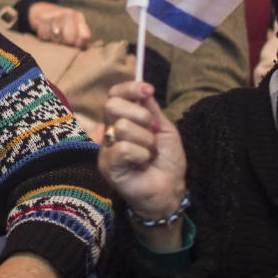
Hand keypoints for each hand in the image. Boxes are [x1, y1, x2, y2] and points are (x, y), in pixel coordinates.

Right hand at [27, 2, 92, 48]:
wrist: (42, 10)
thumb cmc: (61, 24)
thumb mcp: (74, 28)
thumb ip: (81, 39)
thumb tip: (86, 49)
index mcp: (79, 18)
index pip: (85, 37)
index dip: (80, 46)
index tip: (74, 47)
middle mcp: (69, 14)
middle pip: (70, 39)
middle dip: (65, 44)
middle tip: (61, 41)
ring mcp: (56, 14)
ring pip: (57, 38)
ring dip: (53, 41)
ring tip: (53, 36)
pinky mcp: (43, 17)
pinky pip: (45, 36)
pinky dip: (44, 38)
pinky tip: (46, 32)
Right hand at [98, 82, 186, 248]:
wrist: (170, 189)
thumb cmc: (166, 161)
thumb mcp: (164, 129)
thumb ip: (152, 109)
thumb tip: (144, 88)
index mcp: (122, 119)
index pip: (115, 94)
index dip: (129, 88)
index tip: (148, 90)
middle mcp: (110, 131)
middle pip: (112, 105)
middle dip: (140, 116)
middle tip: (151, 133)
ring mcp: (106, 148)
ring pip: (123, 127)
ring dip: (146, 141)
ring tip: (149, 154)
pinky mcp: (107, 165)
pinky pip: (123, 148)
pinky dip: (140, 155)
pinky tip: (142, 164)